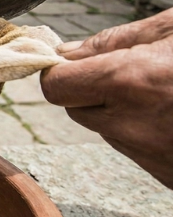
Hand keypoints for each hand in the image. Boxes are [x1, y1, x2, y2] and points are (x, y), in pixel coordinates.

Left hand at [40, 8, 172, 188]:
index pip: (55, 86)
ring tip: (163, 93)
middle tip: (133, 73)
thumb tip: (68, 51)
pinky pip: (137, 149)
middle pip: (76, 109)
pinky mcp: (169, 177)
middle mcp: (133, 126)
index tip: (73, 61)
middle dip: (92, 89)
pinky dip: (146, 132)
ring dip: (121, 112)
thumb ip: (117, 39)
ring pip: (107, 130)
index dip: (60, 70)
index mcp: (131, 82)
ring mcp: (153, 157)